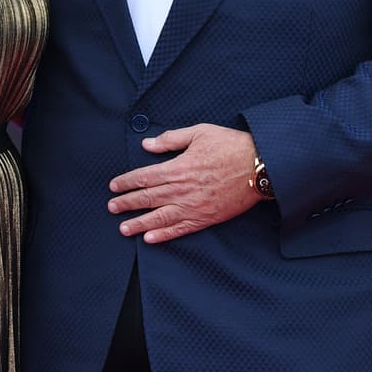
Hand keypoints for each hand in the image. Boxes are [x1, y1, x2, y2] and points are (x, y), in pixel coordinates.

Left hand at [107, 123, 261, 243]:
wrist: (260, 166)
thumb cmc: (231, 146)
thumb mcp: (199, 133)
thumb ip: (171, 139)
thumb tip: (147, 145)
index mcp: (178, 168)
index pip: (144, 177)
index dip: (126, 183)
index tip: (114, 187)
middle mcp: (182, 190)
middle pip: (147, 198)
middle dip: (127, 203)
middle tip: (112, 208)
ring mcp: (194, 207)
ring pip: (160, 218)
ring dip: (139, 224)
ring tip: (123, 229)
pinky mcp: (206, 218)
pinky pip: (181, 229)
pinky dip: (164, 235)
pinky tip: (150, 239)